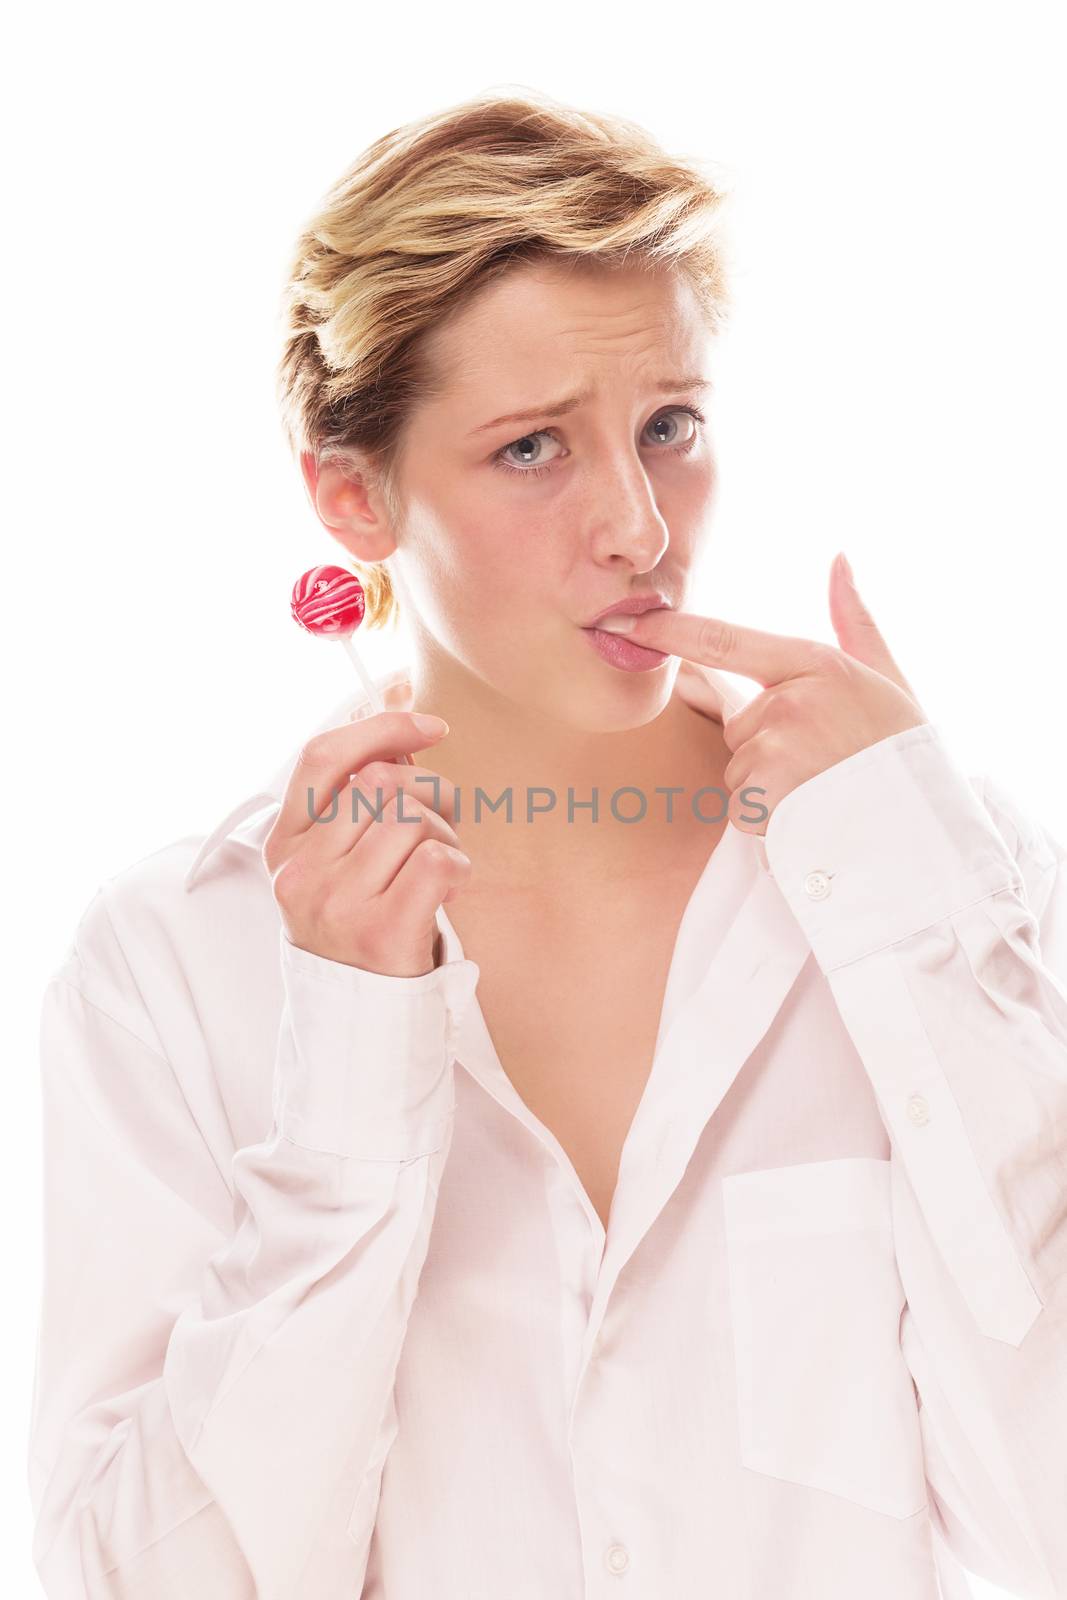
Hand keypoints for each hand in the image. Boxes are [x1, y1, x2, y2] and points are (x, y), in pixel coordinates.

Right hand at [262, 711, 471, 976]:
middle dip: (429, 790)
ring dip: (445, 833)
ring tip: (441, 864)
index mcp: (284, 844)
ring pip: (411, 818)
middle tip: (441, 822)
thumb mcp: (338, 860)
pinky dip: (458, 864)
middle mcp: (302, 871)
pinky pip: (436, 859)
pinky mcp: (380, 931)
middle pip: (381, 782)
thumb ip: (358, 801)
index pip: (322, 757)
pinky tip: (451, 885)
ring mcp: (337, 902)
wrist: (358, 1011)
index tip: (429, 725)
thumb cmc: (359, 921)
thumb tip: (404, 735)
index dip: (381, 727)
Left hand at [601, 554, 927, 835]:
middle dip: (767, 749)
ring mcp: (776, 745)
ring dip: (770, 788)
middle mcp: (791, 699)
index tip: (630, 625)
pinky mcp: (766, 792)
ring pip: (740, 768)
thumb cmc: (903, 753)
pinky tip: (808, 816)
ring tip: (821, 793)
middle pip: (739, 724)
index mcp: (816, 663)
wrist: (923, 828)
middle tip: (823, 766)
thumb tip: (839, 559)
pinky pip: (742, 805)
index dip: (672, 632)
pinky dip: (767, 820)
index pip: (726, 640)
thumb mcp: (886, 678)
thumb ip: (856, 620)